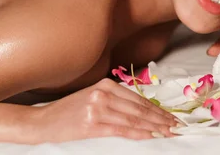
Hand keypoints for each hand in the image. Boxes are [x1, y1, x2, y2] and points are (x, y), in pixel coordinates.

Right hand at [29, 78, 177, 140]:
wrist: (43, 122)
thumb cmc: (69, 112)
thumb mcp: (94, 97)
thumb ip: (116, 100)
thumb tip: (145, 110)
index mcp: (106, 84)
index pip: (139, 99)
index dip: (158, 109)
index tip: (172, 117)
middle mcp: (103, 93)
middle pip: (139, 108)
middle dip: (161, 119)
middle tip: (177, 126)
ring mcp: (97, 108)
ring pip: (133, 119)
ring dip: (154, 127)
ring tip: (168, 132)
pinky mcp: (91, 124)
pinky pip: (121, 129)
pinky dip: (139, 133)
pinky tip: (150, 136)